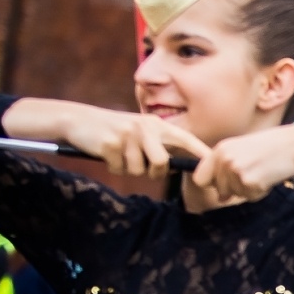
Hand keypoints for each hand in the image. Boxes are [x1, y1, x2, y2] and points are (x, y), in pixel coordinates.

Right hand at [61, 105, 210, 179]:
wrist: (79, 120)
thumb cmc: (115, 132)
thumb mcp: (142, 133)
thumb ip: (161, 146)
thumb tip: (183, 168)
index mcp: (157, 125)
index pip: (187, 141)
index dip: (203, 156)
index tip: (214, 172)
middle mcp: (146, 127)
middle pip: (162, 163)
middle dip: (153, 172)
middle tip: (139, 164)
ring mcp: (128, 135)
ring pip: (140, 170)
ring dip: (129, 169)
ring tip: (120, 153)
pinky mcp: (110, 144)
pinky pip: (120, 169)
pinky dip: (114, 167)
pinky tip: (107, 153)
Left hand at [192, 127, 293, 202]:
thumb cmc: (272, 147)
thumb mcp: (242, 149)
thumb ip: (226, 168)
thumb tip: (221, 197)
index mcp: (220, 149)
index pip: (200, 178)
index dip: (212, 184)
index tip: (223, 184)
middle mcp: (224, 160)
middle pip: (219, 190)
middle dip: (235, 188)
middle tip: (253, 174)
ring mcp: (236, 171)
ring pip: (236, 194)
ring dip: (250, 190)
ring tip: (263, 173)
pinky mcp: (249, 181)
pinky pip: (250, 197)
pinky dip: (261, 192)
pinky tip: (269, 177)